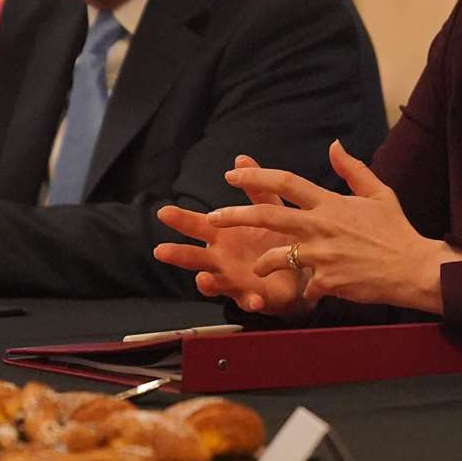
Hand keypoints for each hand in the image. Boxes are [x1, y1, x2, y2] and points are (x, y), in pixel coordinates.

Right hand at [154, 155, 315, 315]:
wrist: (301, 269)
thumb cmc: (276, 239)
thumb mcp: (268, 209)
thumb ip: (255, 188)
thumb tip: (241, 158)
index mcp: (223, 236)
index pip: (197, 225)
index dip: (180, 219)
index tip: (163, 211)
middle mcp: (222, 259)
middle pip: (195, 257)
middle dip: (178, 254)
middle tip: (160, 250)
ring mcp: (235, 280)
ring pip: (215, 283)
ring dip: (207, 283)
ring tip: (202, 279)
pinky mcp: (254, 296)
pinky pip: (249, 301)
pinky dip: (250, 301)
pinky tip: (253, 300)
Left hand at [207, 141, 461, 313]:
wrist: (412, 268)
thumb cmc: (395, 230)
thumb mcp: (378, 193)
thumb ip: (352, 169)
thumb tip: (334, 145)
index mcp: (329, 203)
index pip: (285, 182)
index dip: (255, 176)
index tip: (231, 175)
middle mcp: (320, 226)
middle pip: (268, 215)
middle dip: (234, 215)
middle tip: (211, 217)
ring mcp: (321, 254)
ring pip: (275, 256)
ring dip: (261, 262)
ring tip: (254, 267)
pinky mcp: (326, 280)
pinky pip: (302, 286)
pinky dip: (301, 289)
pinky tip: (305, 292)